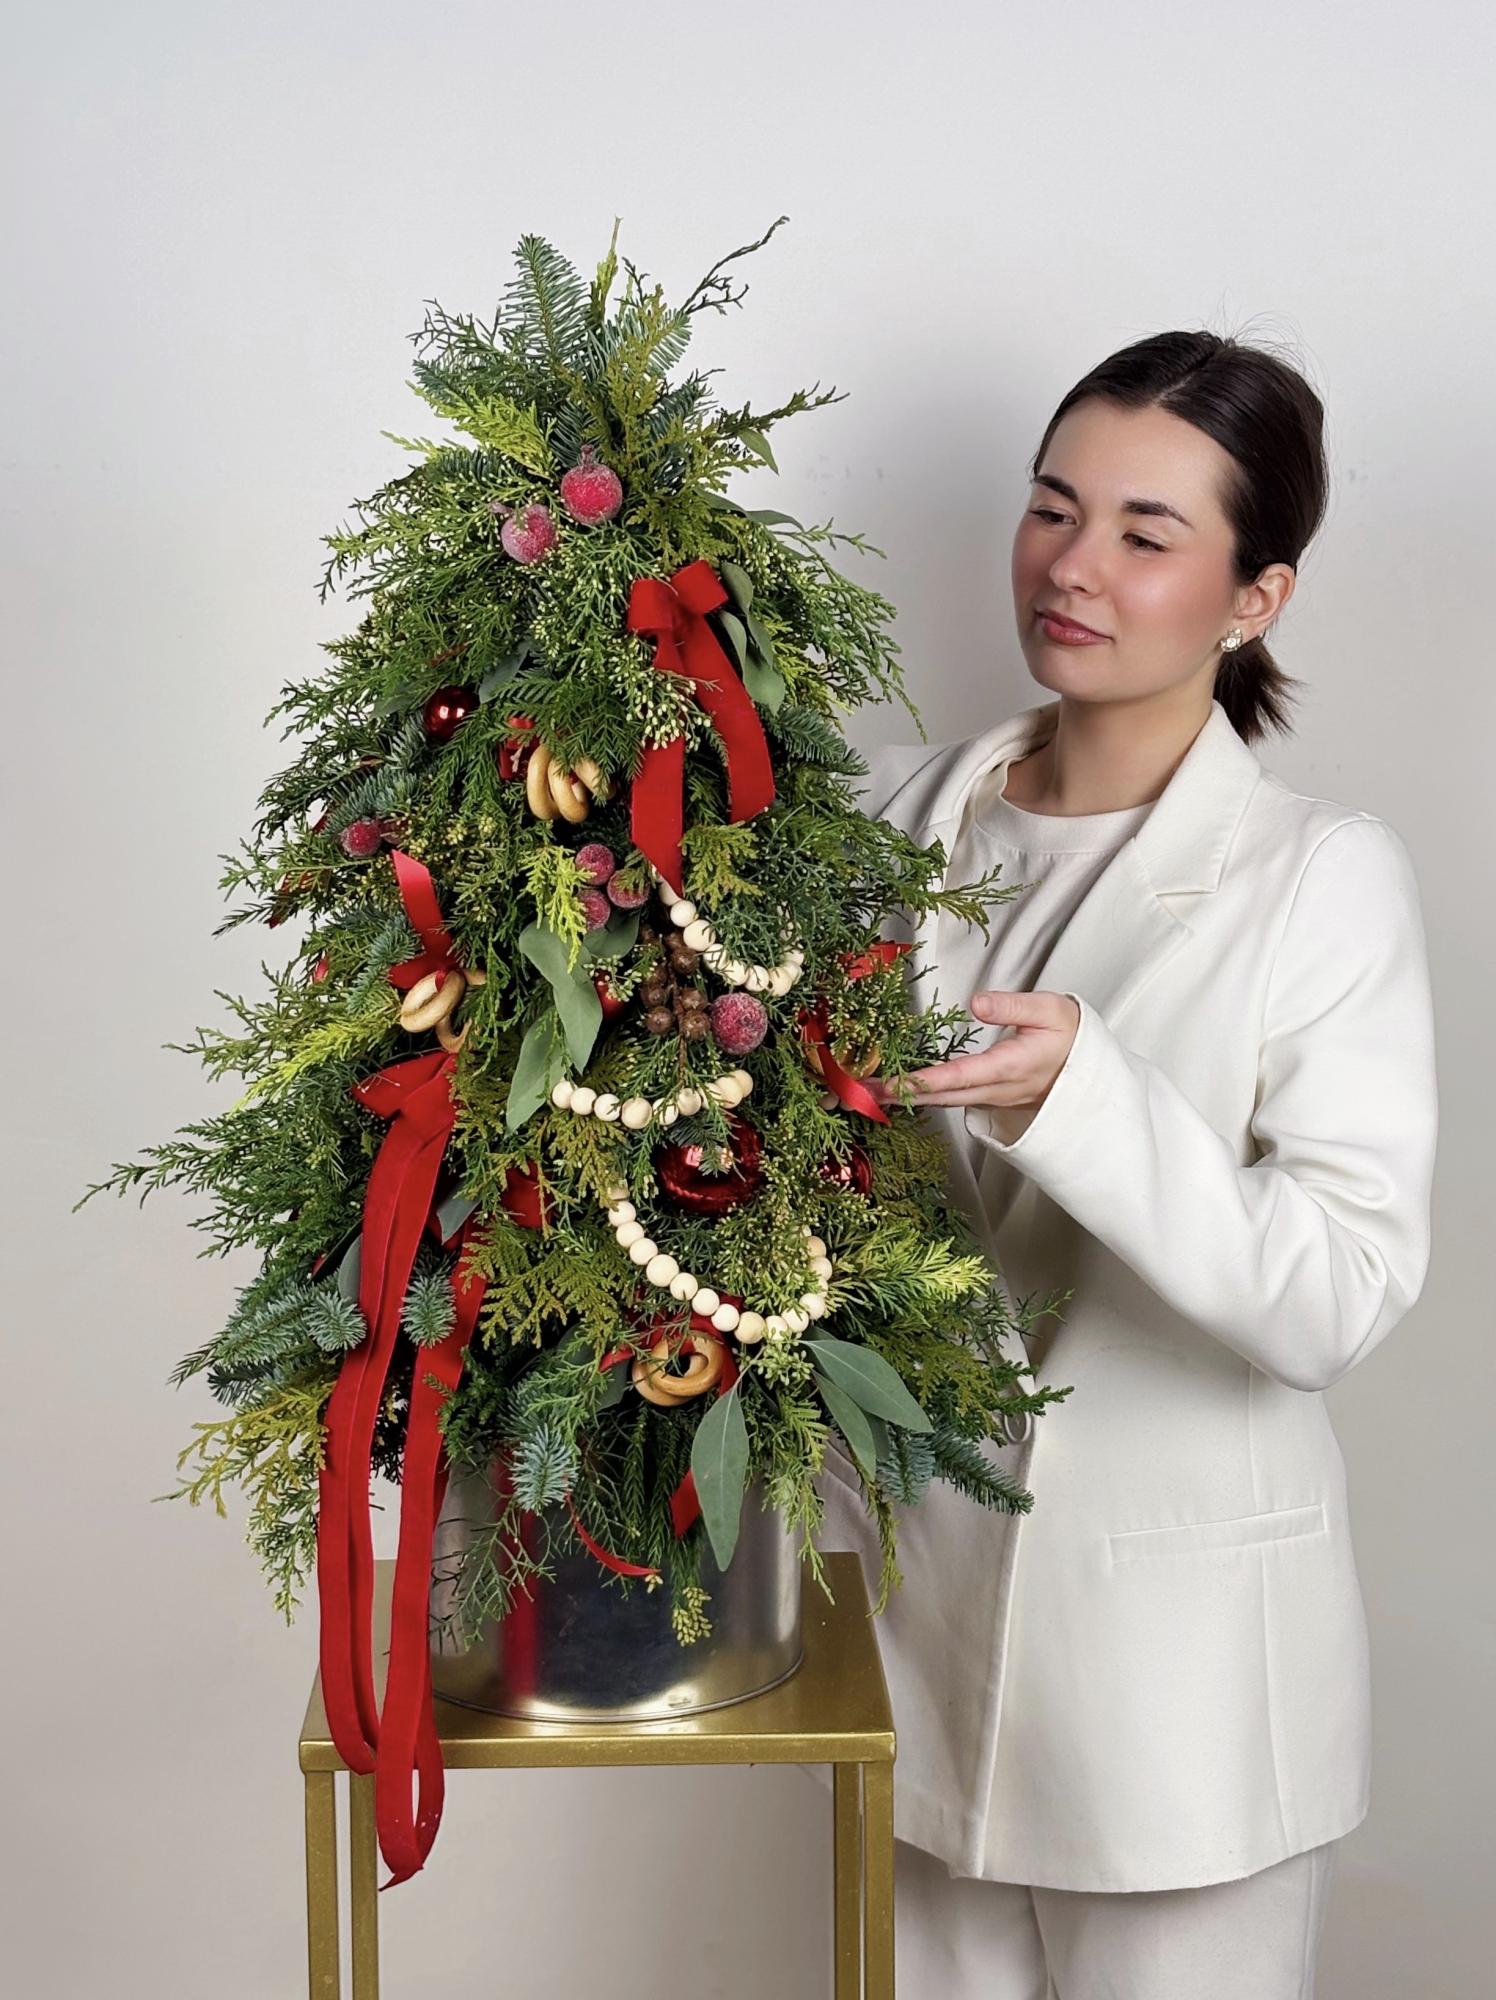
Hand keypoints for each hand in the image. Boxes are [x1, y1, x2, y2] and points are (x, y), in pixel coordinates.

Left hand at [866, 990, 1081, 1141]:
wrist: (1090, 1071)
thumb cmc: (1070, 1036)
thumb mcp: (1051, 1010)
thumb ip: (1013, 1006)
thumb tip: (976, 1003)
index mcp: (1010, 1067)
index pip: (958, 1077)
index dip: (922, 1081)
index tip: (891, 1083)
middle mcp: (997, 1089)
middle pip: (939, 1096)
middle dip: (897, 1095)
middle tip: (858, 1091)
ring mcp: (991, 1098)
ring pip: (942, 1102)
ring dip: (904, 1099)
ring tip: (867, 1092)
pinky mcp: (987, 1099)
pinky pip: (950, 1101)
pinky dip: (921, 1098)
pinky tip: (899, 1091)